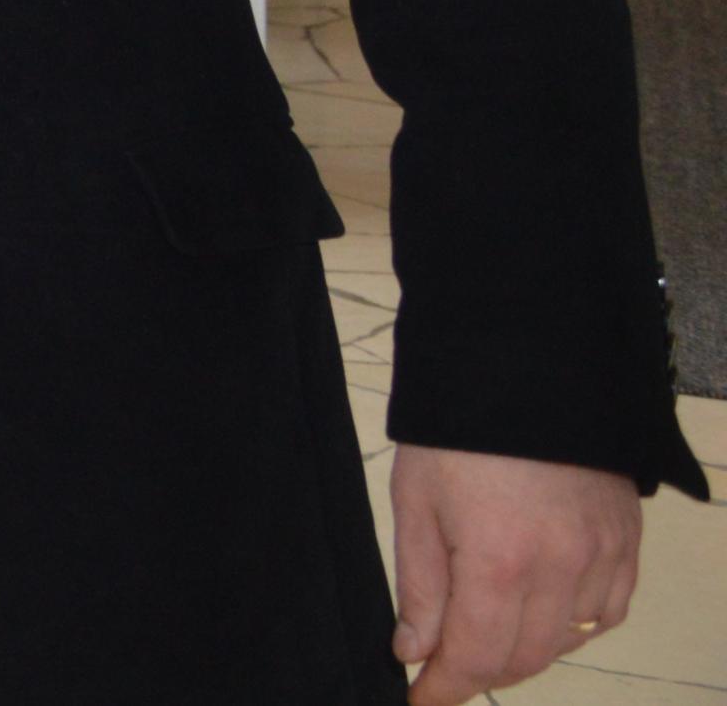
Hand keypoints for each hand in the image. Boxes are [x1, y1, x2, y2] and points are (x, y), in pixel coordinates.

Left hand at [389, 443, 638, 701]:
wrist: (523, 368)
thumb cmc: (456, 431)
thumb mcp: (416, 503)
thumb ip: (420, 586)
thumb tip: (415, 651)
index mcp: (498, 561)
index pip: (476, 657)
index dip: (445, 688)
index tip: (421, 700)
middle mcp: (561, 569)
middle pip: (524, 658)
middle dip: (480, 672)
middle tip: (445, 666)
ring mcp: (602, 556)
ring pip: (568, 641)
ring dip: (526, 651)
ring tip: (486, 634)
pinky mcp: (626, 541)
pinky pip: (609, 612)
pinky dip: (575, 626)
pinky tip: (544, 612)